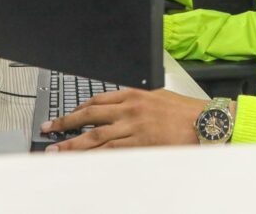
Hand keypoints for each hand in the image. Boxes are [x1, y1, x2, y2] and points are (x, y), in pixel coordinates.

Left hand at [40, 89, 206, 150]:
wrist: (206, 122)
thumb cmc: (187, 112)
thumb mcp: (158, 98)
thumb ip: (137, 102)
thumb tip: (120, 110)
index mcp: (134, 94)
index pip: (97, 100)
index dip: (77, 108)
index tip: (65, 115)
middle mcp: (130, 109)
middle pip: (89, 116)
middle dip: (66, 123)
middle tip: (49, 129)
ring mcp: (133, 127)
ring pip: (95, 136)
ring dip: (73, 144)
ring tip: (57, 150)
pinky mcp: (139, 144)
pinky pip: (110, 151)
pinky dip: (93, 156)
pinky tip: (82, 160)